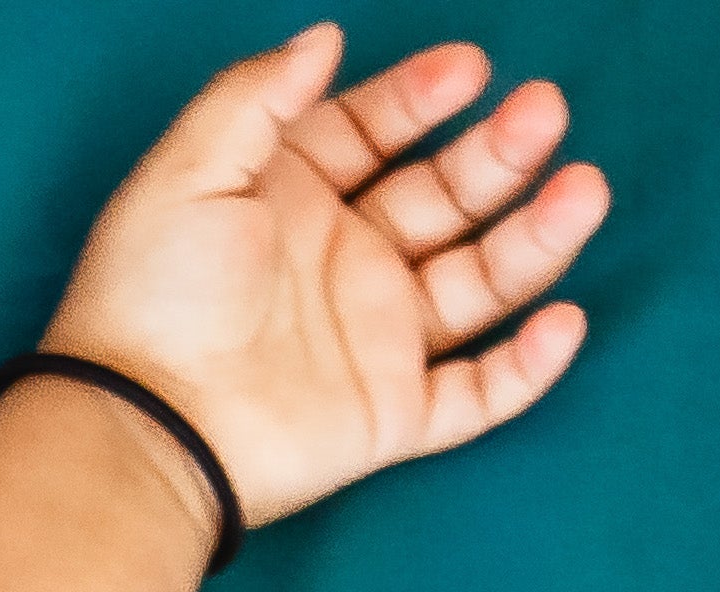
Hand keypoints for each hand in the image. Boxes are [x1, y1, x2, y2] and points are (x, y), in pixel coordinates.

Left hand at [42, 27, 606, 529]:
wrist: (138, 425)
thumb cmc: (148, 298)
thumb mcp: (185, 174)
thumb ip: (254, 98)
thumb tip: (322, 38)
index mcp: (289, 203)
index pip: (372, 134)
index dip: (420, 98)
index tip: (468, 70)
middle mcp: (338, 265)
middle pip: (443, 197)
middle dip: (499, 154)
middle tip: (539, 115)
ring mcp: (370, 339)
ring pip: (479, 283)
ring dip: (537, 239)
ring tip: (581, 191)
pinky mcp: (388, 415)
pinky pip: (475, 394)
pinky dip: (525, 367)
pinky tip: (562, 319)